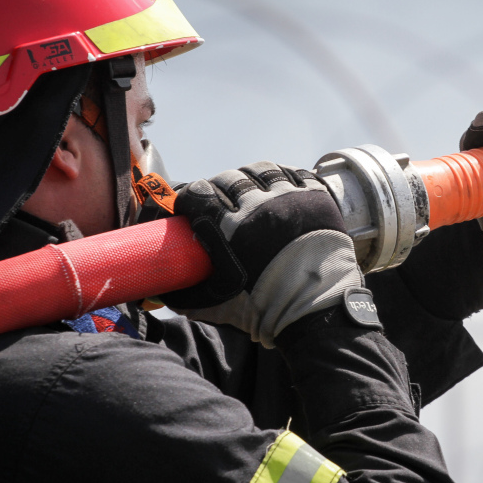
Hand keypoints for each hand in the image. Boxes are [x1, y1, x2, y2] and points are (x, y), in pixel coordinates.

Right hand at [160, 162, 364, 346]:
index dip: (191, 196)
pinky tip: (278, 188)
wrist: (318, 312)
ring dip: (250, 178)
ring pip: (261, 170)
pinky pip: (293, 172)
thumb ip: (188, 297)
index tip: (190, 204)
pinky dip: (282, 177)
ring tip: (250, 191)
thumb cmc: (269, 310)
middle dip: (219, 187)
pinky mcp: (316, 197)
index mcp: (233, 229)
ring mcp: (291, 198)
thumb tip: (164, 292)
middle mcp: (260, 206)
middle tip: (220, 201)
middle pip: (229, 178)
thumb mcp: (220, 306)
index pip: (200, 192)